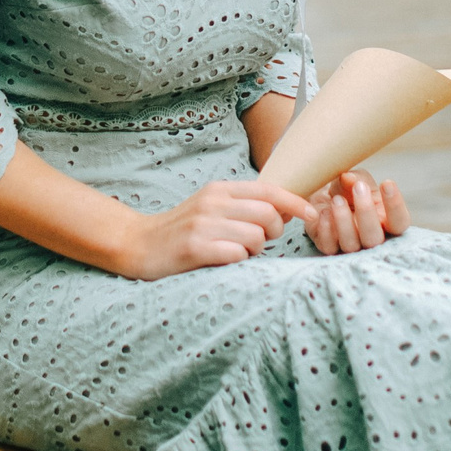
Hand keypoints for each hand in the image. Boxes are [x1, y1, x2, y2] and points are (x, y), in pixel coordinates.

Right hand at [116, 180, 312, 281]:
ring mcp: (203, 225)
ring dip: (253, 251)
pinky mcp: (195, 248)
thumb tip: (287, 210)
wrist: (138, 245)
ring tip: (234, 252)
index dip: (296, 202)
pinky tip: (221, 261)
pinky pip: (237, 255)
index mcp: (220, 189)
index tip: (313, 213)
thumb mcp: (212, 208)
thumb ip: (245, 207)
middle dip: (272, 234)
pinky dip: (237, 261)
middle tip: (256, 243)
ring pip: (256, 237)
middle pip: (268, 215)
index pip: (269, 190)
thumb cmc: (183, 230)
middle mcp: (213, 202)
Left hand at [303, 170, 411, 254]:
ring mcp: (350, 246)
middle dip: (366, 212)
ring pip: (351, 245)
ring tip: (337, 199)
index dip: (395, 206)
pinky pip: (329, 246)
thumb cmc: (348, 188)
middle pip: (375, 238)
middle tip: (359, 187)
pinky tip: (323, 212)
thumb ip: (357, 178)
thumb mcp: (357, 179)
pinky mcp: (328, 247)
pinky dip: (325, 229)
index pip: (399, 222)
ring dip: (343, 221)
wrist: (322, 195)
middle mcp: (371, 238)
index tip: (387, 183)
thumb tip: (349, 178)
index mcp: (386, 222)